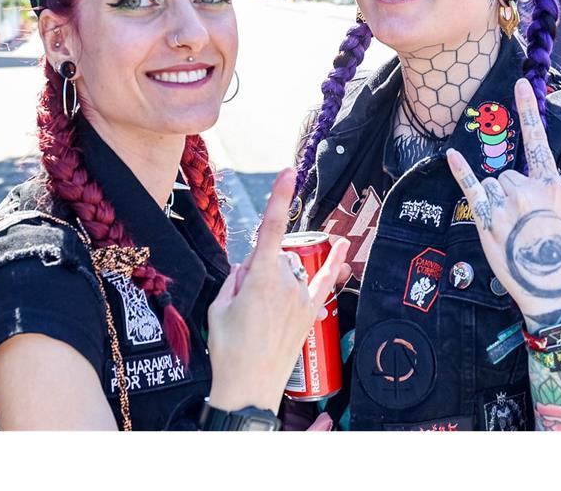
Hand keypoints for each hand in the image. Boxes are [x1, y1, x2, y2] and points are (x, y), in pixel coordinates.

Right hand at [207, 168, 348, 411]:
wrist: (249, 389)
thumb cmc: (228, 351)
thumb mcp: (218, 308)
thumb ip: (235, 277)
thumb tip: (248, 265)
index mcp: (260, 279)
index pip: (270, 229)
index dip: (280, 198)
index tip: (289, 172)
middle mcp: (286, 283)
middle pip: (273, 256)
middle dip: (258, 267)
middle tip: (244, 303)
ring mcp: (301, 298)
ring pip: (289, 270)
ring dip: (276, 278)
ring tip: (260, 314)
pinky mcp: (310, 312)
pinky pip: (325, 281)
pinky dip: (334, 263)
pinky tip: (342, 247)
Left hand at [445, 78, 560, 325]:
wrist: (554, 286)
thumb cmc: (558, 251)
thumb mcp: (559, 213)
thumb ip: (539, 192)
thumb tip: (516, 180)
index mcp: (550, 185)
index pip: (537, 139)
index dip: (528, 110)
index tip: (521, 83)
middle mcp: (526, 189)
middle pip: (504, 174)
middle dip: (508, 193)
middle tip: (522, 222)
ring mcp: (505, 205)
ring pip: (489, 186)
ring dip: (494, 204)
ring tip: (511, 230)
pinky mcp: (486, 220)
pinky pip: (471, 189)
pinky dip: (461, 171)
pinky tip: (451, 155)